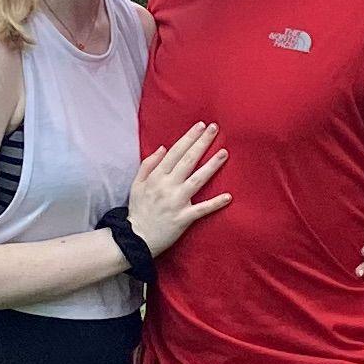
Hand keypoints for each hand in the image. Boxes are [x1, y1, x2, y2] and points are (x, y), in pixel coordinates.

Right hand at [127, 120, 228, 254]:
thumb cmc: (138, 210)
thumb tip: (163, 148)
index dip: (188, 138)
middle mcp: (168, 186)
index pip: (175, 153)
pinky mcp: (183, 218)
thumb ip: (148, 165)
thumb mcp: (136, 184)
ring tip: (225, 153)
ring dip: (212, 165)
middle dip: (202, 143)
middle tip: (214, 128)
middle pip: (188, 161)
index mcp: (156, 177)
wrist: (136, 238)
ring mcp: (177, 202)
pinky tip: (228, 196)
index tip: (200, 126)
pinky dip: (215, 203)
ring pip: (197, 180)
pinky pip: (202, 209)